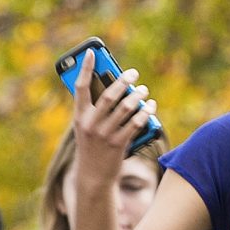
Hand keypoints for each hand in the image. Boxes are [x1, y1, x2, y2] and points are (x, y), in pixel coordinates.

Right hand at [69, 64, 162, 198]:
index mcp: (78, 116)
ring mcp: (104, 134)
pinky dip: (145, 114)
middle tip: (133, 73)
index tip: (92, 52)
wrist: (93, 176)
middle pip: (109, 95)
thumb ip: (95, 110)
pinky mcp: (118, 144)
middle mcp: (90, 124)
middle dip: (123, 81)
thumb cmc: (92, 147)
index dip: (85, 68)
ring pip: (125, 108)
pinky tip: (151, 107)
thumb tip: (116, 88)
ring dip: (138, 96)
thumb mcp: (86, 128)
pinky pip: (135, 124)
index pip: (80, 87)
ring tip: (144, 90)